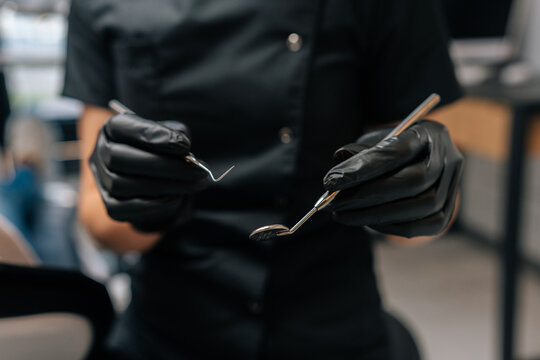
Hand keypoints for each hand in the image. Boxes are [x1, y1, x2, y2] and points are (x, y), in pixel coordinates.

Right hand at [89, 113, 208, 231]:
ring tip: (195, 184)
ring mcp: (103, 180)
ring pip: (123, 184)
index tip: (185, 145)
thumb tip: (185, 153)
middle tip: (197, 170)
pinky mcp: (110, 205)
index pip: (123, 126)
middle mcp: (101, 152)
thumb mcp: (172, 135)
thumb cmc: (165, 150)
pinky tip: (177, 197)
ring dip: (165, 185)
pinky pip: (125, 208)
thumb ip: (177, 136)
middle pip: (120, 158)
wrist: (159, 180)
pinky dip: (154, 204)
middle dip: (163, 165)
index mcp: (114, 128)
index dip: (153, 135)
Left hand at [323, 120, 463, 237]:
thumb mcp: (373, 141)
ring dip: (376, 215)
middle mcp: (448, 157)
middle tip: (333, 203)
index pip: (398, 151)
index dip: (363, 168)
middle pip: (413, 181)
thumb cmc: (388, 148)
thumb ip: (358, 153)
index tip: (330, 182)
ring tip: (343, 214)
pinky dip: (392, 227)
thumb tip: (339, 171)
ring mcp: (453, 185)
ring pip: (421, 206)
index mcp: (428, 131)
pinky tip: (367, 222)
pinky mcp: (447, 210)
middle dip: (367, 196)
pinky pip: (424, 226)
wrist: (416, 158)